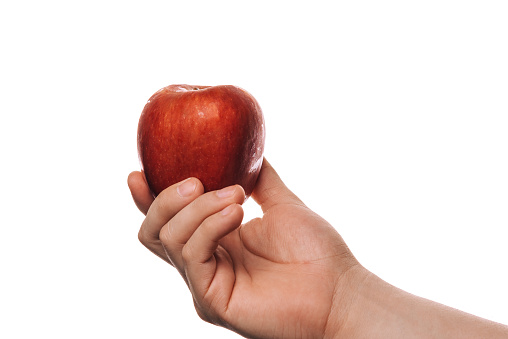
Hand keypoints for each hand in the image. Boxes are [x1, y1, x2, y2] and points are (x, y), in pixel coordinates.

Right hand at [128, 159, 364, 337]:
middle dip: (165, 199)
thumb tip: (246, 150)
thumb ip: (260, 178)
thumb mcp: (281, 203)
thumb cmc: (315, 251)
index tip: (139, 171)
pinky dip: (210, 226)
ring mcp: (205, 283)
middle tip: (195, 180)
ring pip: (169, 238)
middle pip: (154, 231)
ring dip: (199, 207)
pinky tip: (238, 213)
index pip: (169, 220)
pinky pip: (192, 255)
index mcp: (215, 241)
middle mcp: (204, 263)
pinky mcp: (211, 299)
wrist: (339, 289)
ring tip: (236, 196)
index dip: (148, 197)